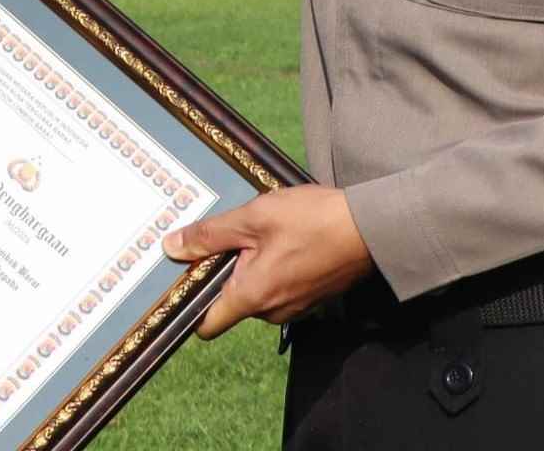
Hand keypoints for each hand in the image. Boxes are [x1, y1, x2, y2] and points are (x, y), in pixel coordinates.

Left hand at [163, 186, 372, 336]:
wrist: (372, 227)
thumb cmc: (312, 220)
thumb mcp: (253, 218)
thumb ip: (209, 236)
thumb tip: (171, 248)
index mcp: (252, 297)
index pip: (206, 324)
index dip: (190, 304)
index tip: (185, 278)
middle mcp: (272, 312)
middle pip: (231, 301)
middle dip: (226, 272)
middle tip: (234, 235)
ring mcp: (295, 307)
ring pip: (257, 292)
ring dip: (253, 266)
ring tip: (266, 233)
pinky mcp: (312, 298)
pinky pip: (280, 288)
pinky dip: (275, 268)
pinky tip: (286, 240)